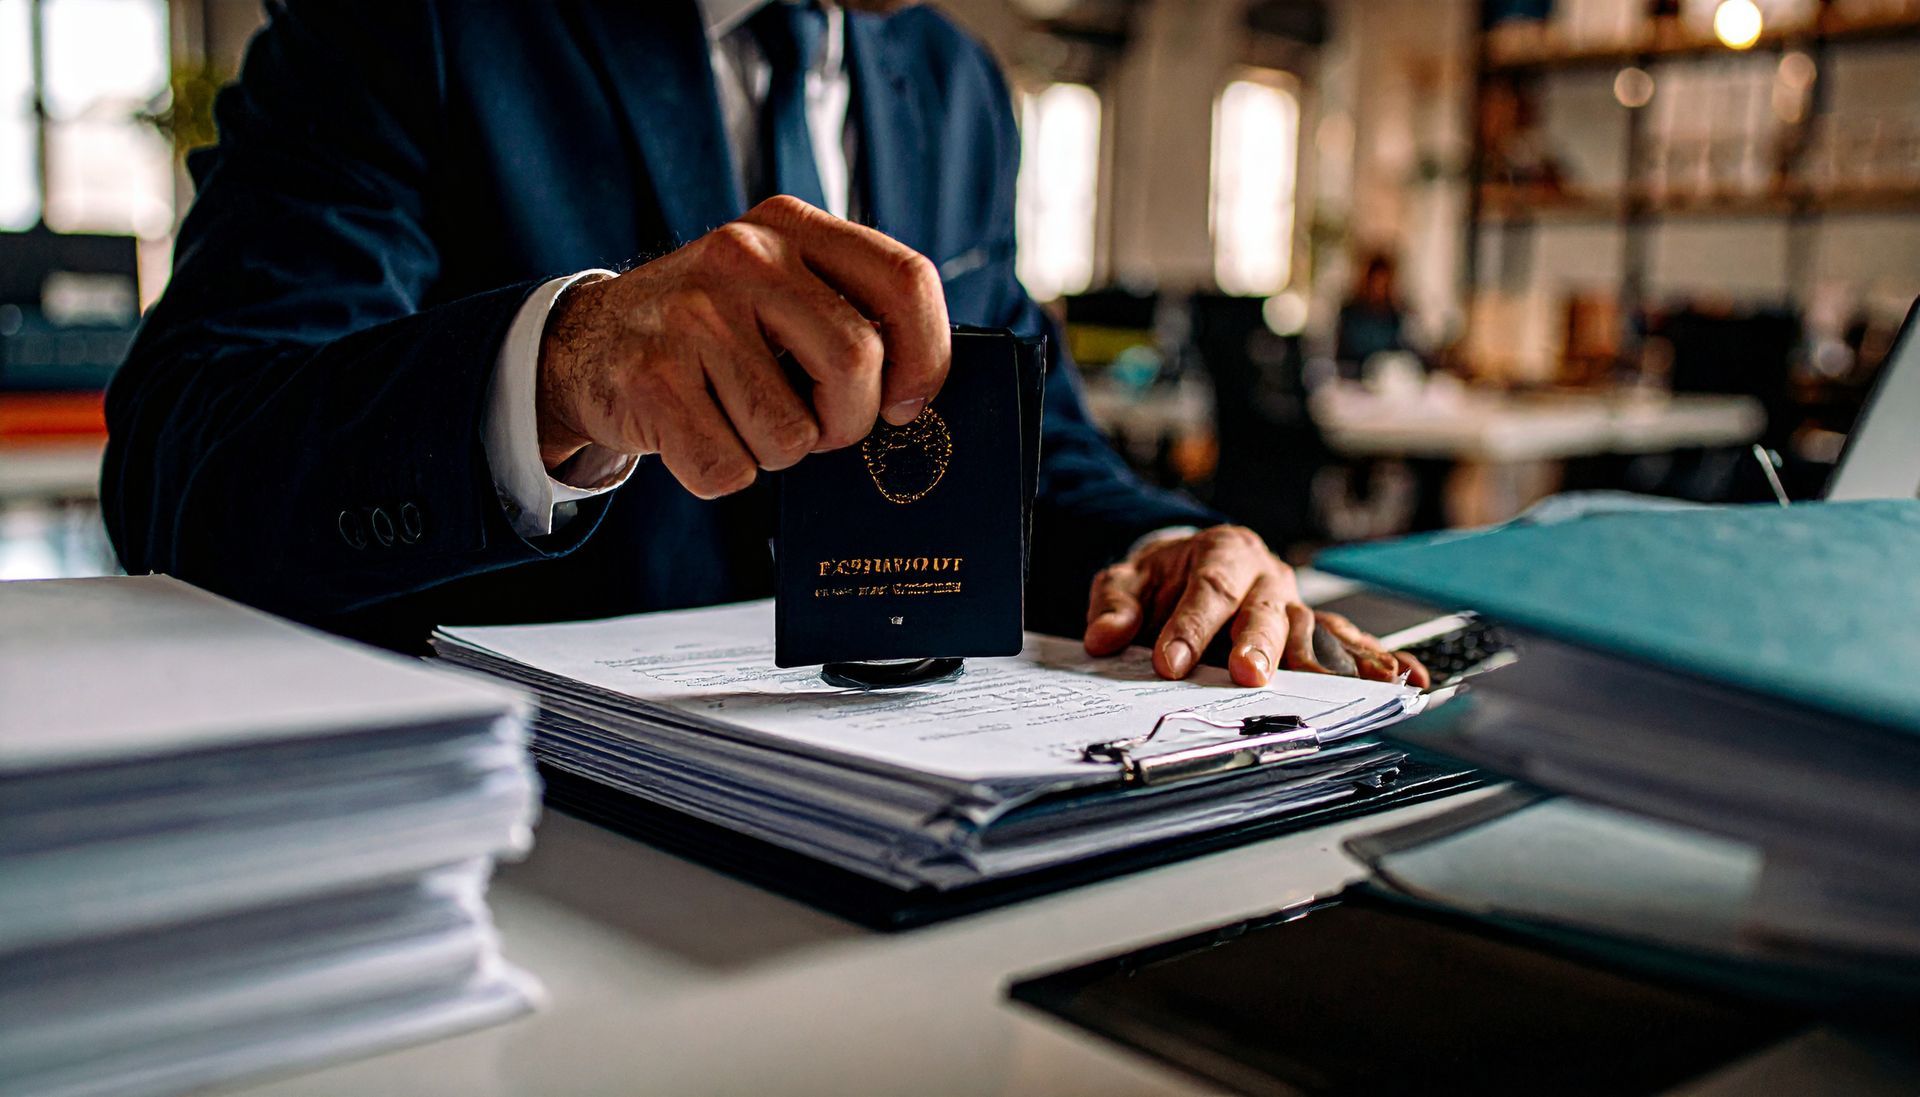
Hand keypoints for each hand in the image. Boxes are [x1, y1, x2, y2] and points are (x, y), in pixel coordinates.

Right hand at [534, 195, 950, 496]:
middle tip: (820, 426)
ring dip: (777, 452)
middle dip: (849, 422)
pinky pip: (730, 467)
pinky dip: (724, 472)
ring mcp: (693, 315)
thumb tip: (919, 395)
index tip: (909, 402)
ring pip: (792, 433)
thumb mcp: (776, 288)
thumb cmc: (708, 330)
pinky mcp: (651, 377)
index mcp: (790, 225)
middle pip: (856, 364)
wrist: (585, 343)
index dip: (927, 356)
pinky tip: (697, 431)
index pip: (905, 281)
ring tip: (738, 416)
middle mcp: (743, 255)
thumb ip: (845, 312)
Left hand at [1082, 525, 1430, 688]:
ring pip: (1313, 629)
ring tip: (1359, 686)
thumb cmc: (1165, 575)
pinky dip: (1377, 661)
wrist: (1189, 562)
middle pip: (1266, 609)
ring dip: (1331, 661)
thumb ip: (1117, 604)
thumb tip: (1106, 637)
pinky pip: (1347, 644)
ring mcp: (1293, 603)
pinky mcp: (1310, 629)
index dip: (1190, 625)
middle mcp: (1266, 575)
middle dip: (1258, 644)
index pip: (1209, 588)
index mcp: (1223, 552)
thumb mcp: (1128, 578)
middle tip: (1246, 674)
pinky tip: (1404, 678)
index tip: (1170, 661)